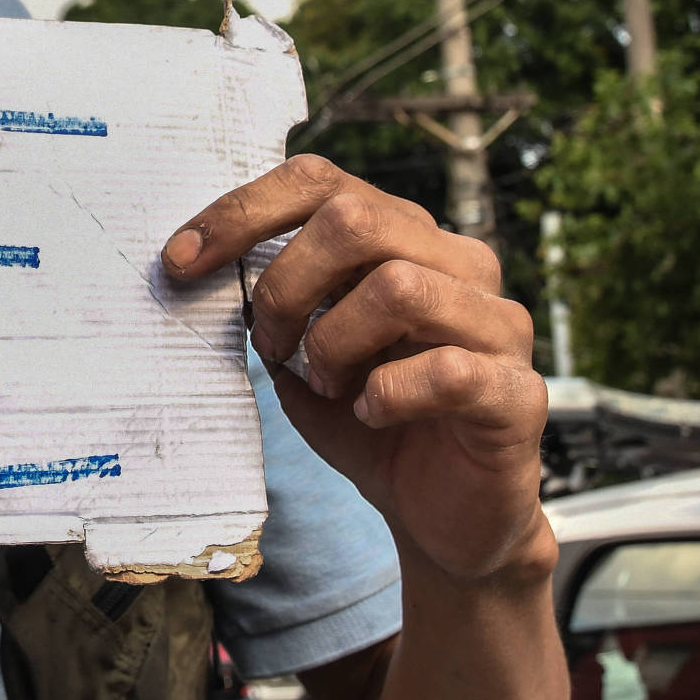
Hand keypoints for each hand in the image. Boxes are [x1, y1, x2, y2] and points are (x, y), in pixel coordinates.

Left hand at [161, 156, 549, 586]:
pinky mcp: (519, 392)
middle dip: (286, 284)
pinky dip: (387, 394)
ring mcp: (498, 324)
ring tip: (326, 382)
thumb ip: (268, 306)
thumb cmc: (369, 420)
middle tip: (269, 343)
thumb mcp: (301, 355)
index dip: (242, 211)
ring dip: (334, 341)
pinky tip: (372, 413)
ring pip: (398, 286)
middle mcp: (459, 263)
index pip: (320, 181)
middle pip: (355, 220)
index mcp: (405, 237)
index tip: (180, 261)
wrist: (442, 518)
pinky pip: (447, 369)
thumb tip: (195, 264)